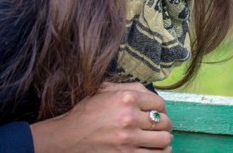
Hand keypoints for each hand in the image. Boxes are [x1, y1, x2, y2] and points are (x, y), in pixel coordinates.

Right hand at [30, 82, 172, 151]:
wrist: (68, 138)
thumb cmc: (86, 114)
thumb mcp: (105, 91)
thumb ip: (129, 87)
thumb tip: (150, 93)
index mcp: (126, 98)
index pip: (160, 103)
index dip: (161, 108)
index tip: (158, 113)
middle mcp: (129, 117)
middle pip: (164, 122)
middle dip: (164, 124)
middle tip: (160, 126)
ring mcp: (129, 139)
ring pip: (164, 139)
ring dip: (163, 139)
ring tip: (158, 138)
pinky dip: (160, 152)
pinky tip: (155, 149)